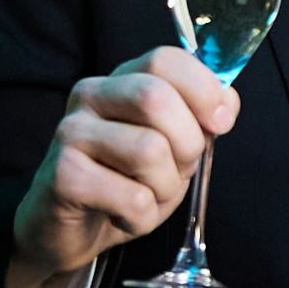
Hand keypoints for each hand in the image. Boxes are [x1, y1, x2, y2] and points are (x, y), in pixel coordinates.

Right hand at [7, 46, 240, 287]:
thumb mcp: (172, 144)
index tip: (221, 122)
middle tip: (178, 169)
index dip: (204, 89)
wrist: (69, 228)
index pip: (165, 59)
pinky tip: (122, 216)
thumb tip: (225, 105)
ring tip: (146, 195)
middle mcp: (91, 94)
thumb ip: (199, 117)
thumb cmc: (126, 180)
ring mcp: (71, 132)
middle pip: (157, 98)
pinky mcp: (63, 175)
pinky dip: (142, 217)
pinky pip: (132, 197)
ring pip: (149, 150)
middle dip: (187, 143)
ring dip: (165, 187)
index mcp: (122, 78)